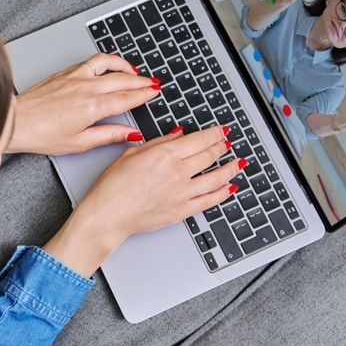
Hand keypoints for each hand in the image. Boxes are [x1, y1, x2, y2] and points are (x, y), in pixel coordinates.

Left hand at [6, 52, 160, 155]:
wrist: (15, 121)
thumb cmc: (41, 134)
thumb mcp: (80, 142)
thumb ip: (109, 135)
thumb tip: (132, 134)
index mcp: (93, 106)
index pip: (127, 97)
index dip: (144, 94)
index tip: (155, 92)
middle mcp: (86, 87)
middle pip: (122, 79)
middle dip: (141, 80)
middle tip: (153, 82)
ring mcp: (74, 76)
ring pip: (107, 63)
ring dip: (124, 65)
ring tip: (134, 71)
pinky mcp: (64, 72)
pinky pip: (91, 61)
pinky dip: (105, 61)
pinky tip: (108, 66)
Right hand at [43, 126, 242, 275]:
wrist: (108, 215)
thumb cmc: (112, 186)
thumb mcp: (132, 153)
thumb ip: (159, 142)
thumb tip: (178, 134)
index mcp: (165, 154)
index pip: (199, 140)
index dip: (214, 133)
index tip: (221, 130)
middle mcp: (177, 172)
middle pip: (209, 155)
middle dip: (221, 147)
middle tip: (227, 142)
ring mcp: (183, 192)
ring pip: (216, 177)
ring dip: (230, 168)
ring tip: (237, 162)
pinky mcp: (183, 210)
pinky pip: (210, 200)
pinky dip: (223, 193)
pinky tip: (229, 188)